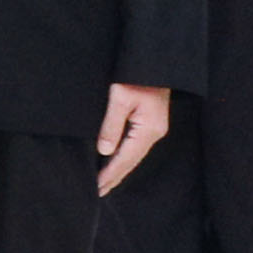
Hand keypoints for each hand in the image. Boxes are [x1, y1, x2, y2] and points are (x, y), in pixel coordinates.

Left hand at [94, 80, 175, 194]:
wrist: (156, 60)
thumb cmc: (136, 75)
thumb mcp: (120, 98)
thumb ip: (112, 125)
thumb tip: (105, 151)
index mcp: (148, 130)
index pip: (125, 159)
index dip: (110, 174)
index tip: (97, 188)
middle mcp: (154, 133)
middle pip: (132, 161)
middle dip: (115, 177)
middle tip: (98, 192)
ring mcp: (155, 128)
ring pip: (134, 155)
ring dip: (119, 169)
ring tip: (105, 183)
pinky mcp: (151, 122)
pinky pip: (136, 146)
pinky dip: (124, 157)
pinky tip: (115, 161)